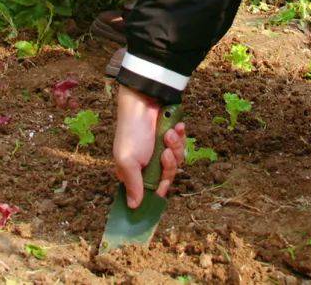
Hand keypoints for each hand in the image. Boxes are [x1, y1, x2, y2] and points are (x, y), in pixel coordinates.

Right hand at [113, 85, 186, 208]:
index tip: (162, 184)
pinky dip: (180, 136)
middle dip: (169, 164)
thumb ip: (133, 185)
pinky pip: (183, 146)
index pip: (152, 191)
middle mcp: (149, 164)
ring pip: (178, 161)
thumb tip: (133, 207)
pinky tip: (176, 128)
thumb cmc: (132, 132)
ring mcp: (162, 151)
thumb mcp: (127, 161)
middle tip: (164, 152)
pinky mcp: (172, 139)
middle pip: (168, 177)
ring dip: (175, 147)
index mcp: (136, 173)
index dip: (160, 189)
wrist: (144, 102)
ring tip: (167, 134)